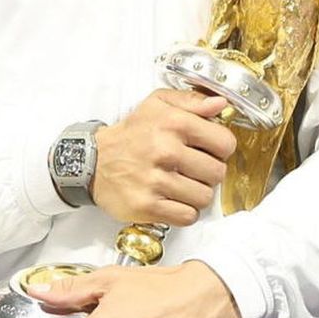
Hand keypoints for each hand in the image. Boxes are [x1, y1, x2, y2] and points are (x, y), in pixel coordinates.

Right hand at [91, 88, 235, 228]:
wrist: (92, 161)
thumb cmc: (131, 133)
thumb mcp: (158, 104)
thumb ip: (192, 101)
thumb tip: (221, 104)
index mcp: (173, 123)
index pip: (225, 143)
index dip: (221, 148)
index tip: (210, 150)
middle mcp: (165, 151)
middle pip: (217, 173)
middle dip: (209, 173)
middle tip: (193, 169)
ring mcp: (155, 181)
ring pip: (204, 197)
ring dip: (196, 194)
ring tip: (182, 184)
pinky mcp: (147, 206)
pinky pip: (187, 216)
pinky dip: (184, 211)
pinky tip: (173, 200)